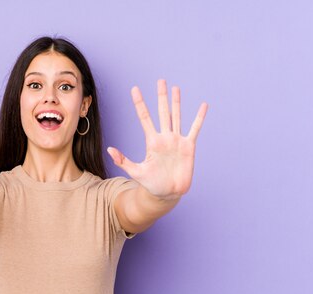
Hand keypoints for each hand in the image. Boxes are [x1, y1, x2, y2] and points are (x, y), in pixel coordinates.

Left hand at [107, 79, 207, 199]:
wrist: (167, 193)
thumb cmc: (151, 184)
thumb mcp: (135, 172)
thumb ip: (123, 160)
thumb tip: (109, 149)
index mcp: (151, 141)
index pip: (144, 117)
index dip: (140, 103)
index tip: (135, 89)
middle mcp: (164, 137)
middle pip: (162, 112)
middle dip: (161, 97)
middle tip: (160, 81)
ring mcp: (177, 140)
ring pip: (177, 116)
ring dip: (177, 103)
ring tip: (176, 88)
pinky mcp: (188, 147)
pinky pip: (195, 129)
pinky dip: (199, 118)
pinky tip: (203, 106)